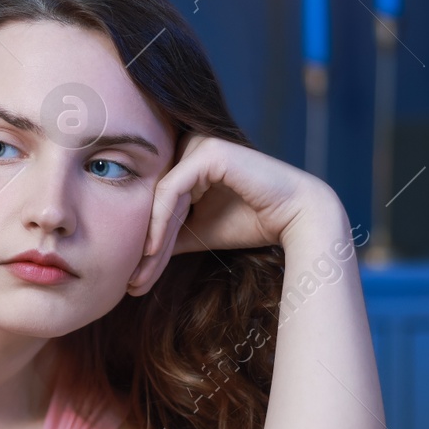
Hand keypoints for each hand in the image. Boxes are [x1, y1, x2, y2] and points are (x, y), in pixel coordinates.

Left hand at [128, 134, 332, 295]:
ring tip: (140, 274)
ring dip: (149, 239)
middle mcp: (190, 145)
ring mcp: (199, 144)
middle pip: (154, 200)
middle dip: (143, 246)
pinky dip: (160, 222)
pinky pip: (172, 189)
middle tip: (131, 284)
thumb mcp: (196, 231)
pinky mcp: (208, 151)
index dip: (145, 241)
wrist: (296, 219)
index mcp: (187, 159)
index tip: (133, 280)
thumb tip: (133, 258)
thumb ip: (167, 235)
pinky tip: (153, 250)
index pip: (156, 202)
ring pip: (158, 197)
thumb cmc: (251, 222)